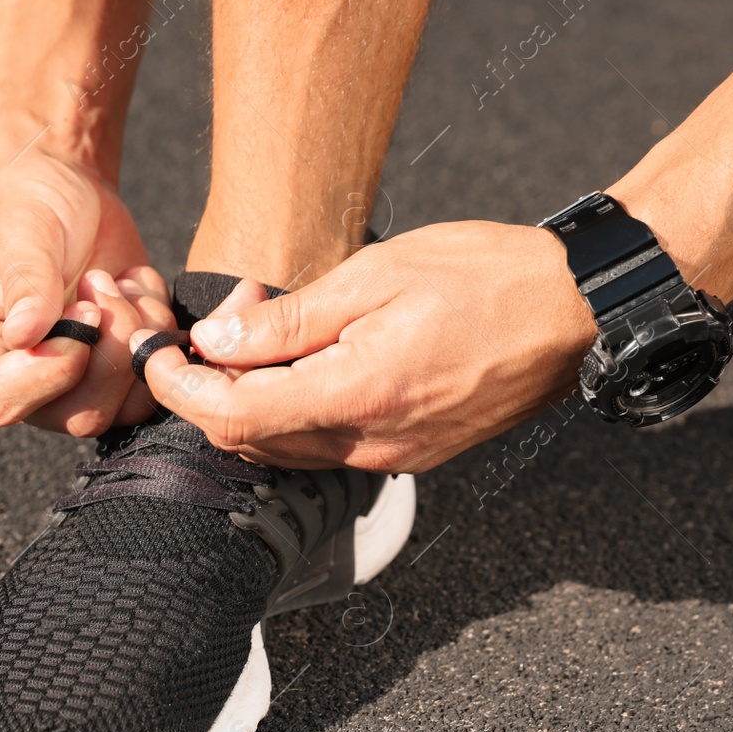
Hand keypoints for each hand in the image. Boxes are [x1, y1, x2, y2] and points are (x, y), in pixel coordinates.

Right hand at [0, 125, 174, 435]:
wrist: (67, 191)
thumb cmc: (27, 204)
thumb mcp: (22, 229)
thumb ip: (27, 282)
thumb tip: (24, 336)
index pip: (2, 401)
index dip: (53, 368)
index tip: (82, 309)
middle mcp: (19, 383)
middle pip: (76, 414)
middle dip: (108, 349)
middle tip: (102, 284)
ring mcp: (71, 384)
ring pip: (123, 408)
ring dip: (136, 338)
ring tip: (118, 283)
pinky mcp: (114, 371)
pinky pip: (153, 382)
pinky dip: (158, 332)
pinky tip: (135, 289)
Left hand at [133, 221, 598, 471]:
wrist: (575, 308)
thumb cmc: (483, 275)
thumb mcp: (372, 277)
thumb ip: (286, 321)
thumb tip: (214, 343)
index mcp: (357, 396)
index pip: (232, 416)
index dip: (179, 389)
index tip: (158, 354)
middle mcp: (371, 444)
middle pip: (251, 440)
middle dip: (210, 390)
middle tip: (213, 326)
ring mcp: (394, 457)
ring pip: (285, 449)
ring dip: (250, 402)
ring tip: (256, 335)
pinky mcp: (411, 453)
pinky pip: (326, 446)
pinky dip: (292, 412)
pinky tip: (300, 362)